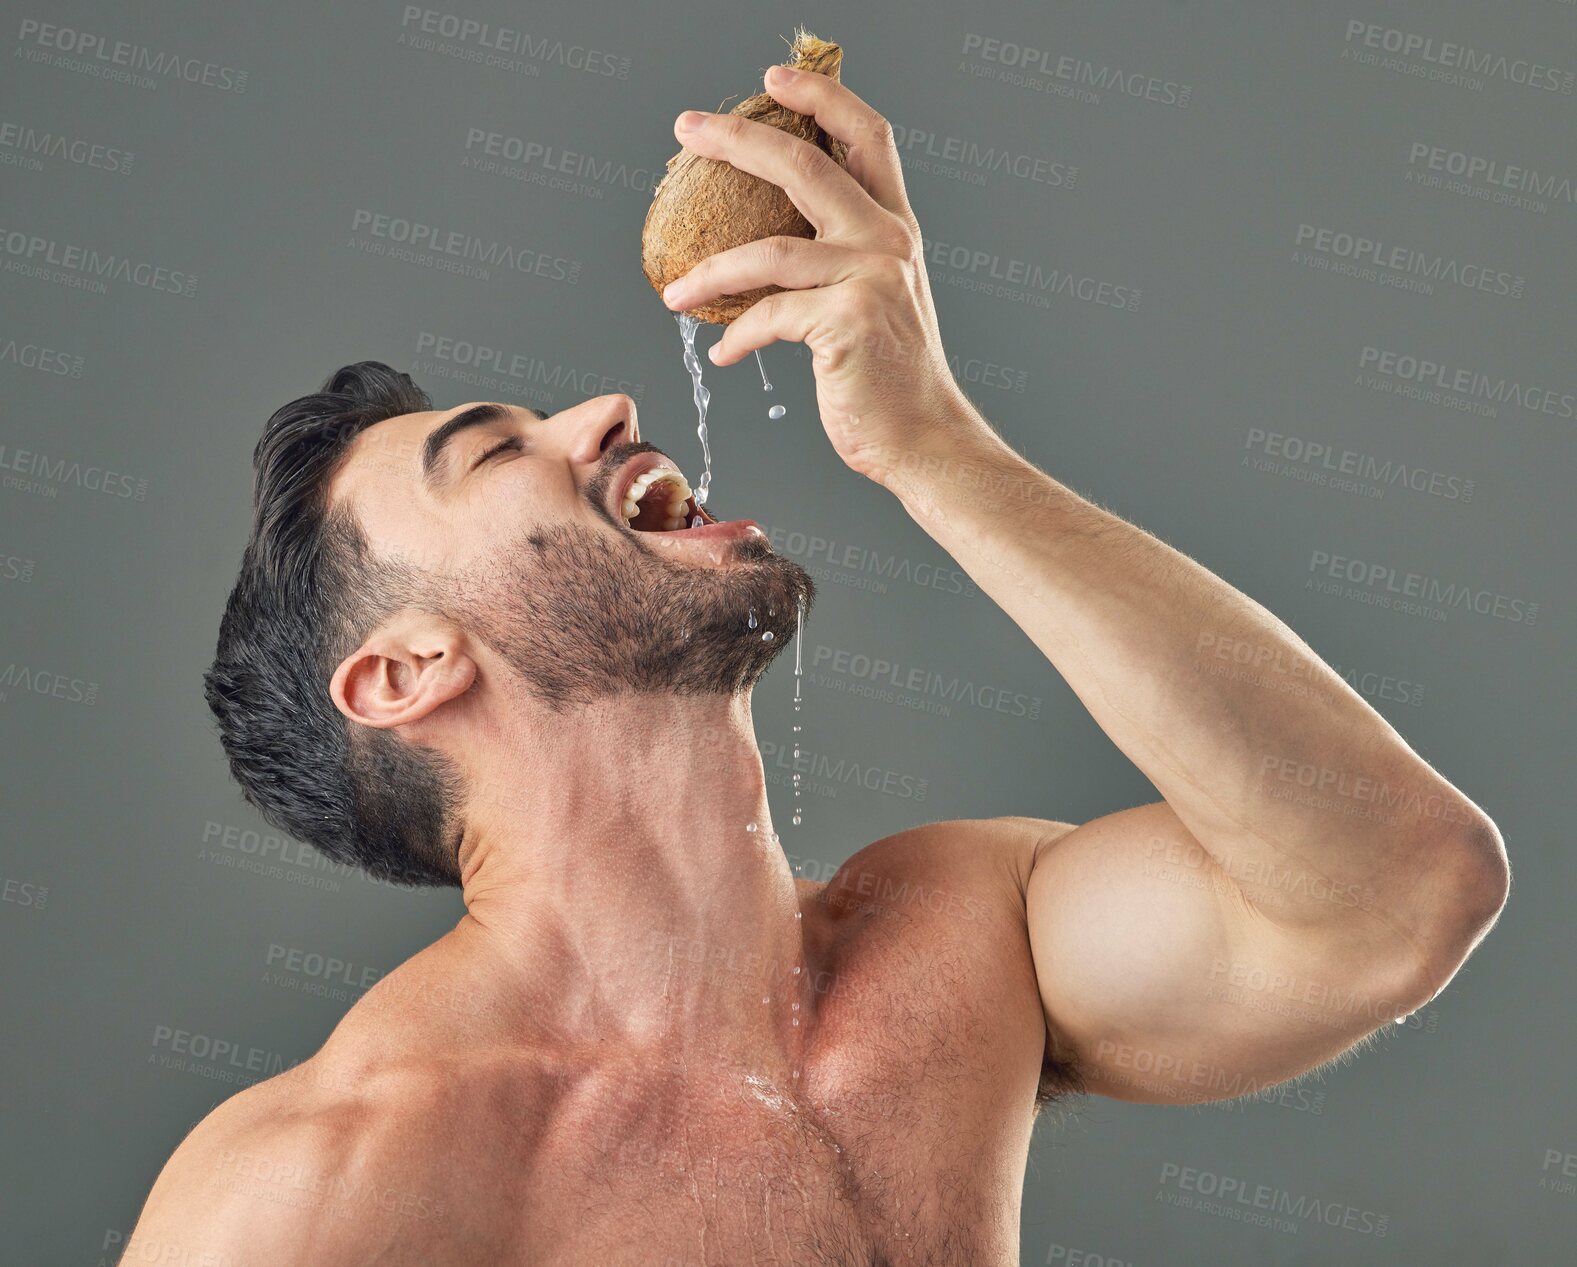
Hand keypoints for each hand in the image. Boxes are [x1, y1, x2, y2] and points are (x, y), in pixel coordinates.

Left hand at [659, 65, 987, 485]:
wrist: (922, 440)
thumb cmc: (888, 380)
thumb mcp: (875, 302)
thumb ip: (839, 262)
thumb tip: (768, 248)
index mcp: (895, 229)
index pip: (866, 136)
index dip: (820, 97)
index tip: (772, 79)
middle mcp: (888, 241)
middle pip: (806, 164)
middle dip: (739, 137)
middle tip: (686, 127)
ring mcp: (871, 278)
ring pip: (769, 251)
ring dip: (709, 271)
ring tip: (673, 294)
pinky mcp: (847, 321)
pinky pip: (768, 317)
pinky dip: (737, 336)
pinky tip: (721, 354)